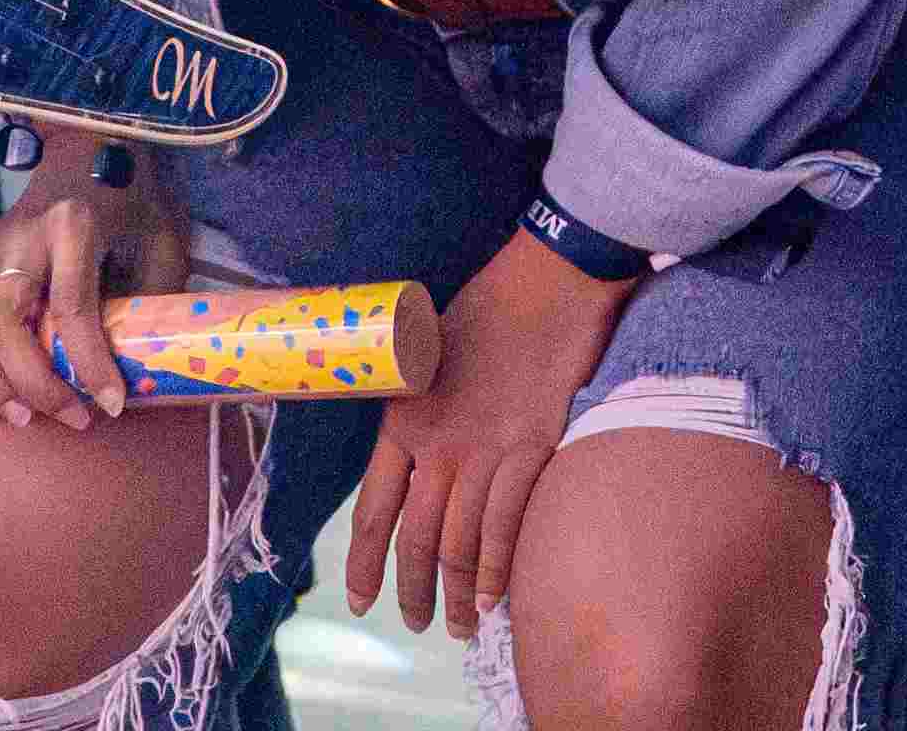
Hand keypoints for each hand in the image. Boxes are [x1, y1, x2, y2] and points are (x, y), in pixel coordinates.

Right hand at [0, 164, 198, 426]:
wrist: (92, 149)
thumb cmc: (131, 203)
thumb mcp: (162, 243)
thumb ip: (153, 298)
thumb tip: (146, 370)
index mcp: (72, 225)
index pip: (72, 308)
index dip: (89, 364)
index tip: (111, 404)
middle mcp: (21, 236)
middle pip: (8, 322)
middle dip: (36, 383)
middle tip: (72, 418)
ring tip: (21, 415)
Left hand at [336, 227, 624, 638]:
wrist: (546, 281)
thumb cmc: (488, 309)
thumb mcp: (426, 360)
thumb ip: (418, 414)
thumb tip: (417, 460)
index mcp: (402, 422)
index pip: (372, 513)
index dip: (365, 566)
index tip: (360, 602)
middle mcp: (438, 446)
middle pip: (415, 542)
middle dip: (414, 594)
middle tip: (418, 624)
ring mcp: (486, 451)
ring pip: (460, 546)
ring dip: (460, 595)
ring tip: (464, 624)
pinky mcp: (532, 450)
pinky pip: (508, 527)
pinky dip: (501, 571)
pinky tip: (499, 597)